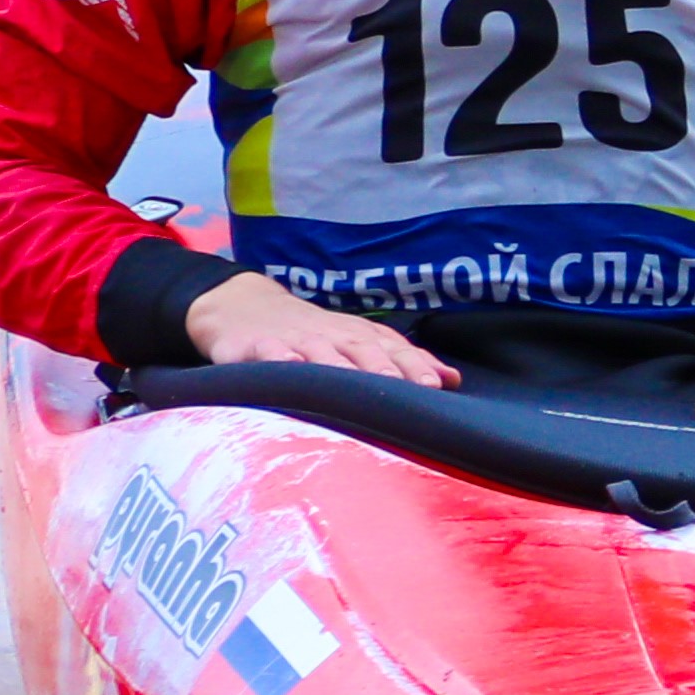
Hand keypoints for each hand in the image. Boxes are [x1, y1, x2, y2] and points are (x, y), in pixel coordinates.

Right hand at [183, 273, 452, 387]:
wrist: (242, 306)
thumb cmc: (313, 332)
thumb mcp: (357, 341)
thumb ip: (402, 360)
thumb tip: (452, 379)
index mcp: (358, 335)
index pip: (393, 349)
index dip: (415, 366)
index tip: (437, 385)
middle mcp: (331, 335)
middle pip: (363, 349)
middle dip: (386, 369)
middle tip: (406, 388)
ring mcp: (293, 340)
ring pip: (320, 353)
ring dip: (340, 368)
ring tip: (357, 388)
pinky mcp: (254, 347)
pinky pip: (269, 354)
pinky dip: (280, 361)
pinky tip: (291, 370)